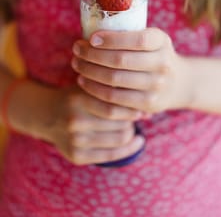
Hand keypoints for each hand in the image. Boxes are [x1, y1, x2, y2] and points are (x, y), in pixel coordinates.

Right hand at [9, 80, 143, 164]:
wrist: (48, 114)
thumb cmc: (78, 97)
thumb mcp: (92, 87)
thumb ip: (117, 93)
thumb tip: (149, 112)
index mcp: (78, 99)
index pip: (114, 108)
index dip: (132, 108)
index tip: (141, 105)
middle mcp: (74, 121)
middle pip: (120, 124)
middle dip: (132, 120)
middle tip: (135, 115)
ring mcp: (74, 141)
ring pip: (119, 139)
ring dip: (130, 132)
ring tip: (130, 125)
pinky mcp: (76, 156)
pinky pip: (112, 156)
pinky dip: (130, 149)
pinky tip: (137, 141)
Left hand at [72, 28, 190, 114]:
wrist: (178, 83)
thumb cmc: (154, 55)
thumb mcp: (151, 40)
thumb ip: (129, 35)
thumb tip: (91, 29)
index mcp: (161, 42)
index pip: (137, 39)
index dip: (112, 39)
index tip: (91, 38)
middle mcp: (162, 64)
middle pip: (121, 60)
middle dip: (92, 55)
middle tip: (76, 50)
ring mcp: (157, 86)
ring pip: (114, 81)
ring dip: (89, 72)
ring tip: (76, 64)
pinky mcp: (148, 104)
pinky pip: (115, 100)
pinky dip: (94, 90)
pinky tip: (83, 82)